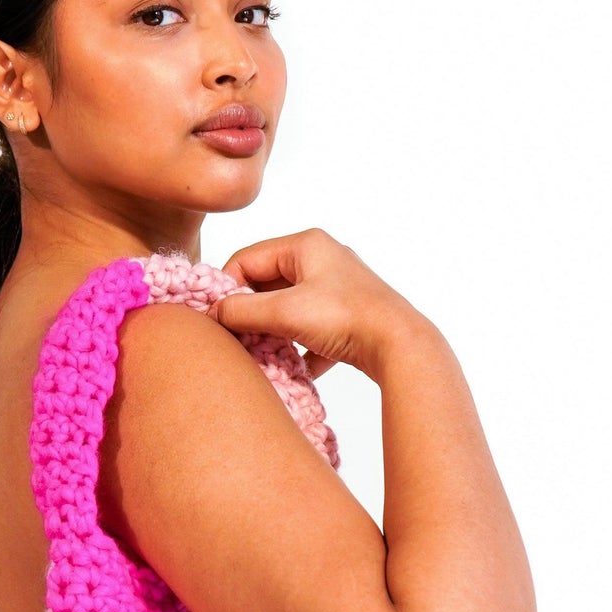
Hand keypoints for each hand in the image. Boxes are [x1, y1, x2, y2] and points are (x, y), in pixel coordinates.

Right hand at [216, 227, 428, 381]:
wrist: (400, 346)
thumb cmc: (347, 318)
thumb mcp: (285, 313)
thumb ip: (241, 311)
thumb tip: (212, 314)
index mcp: (306, 245)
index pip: (247, 259)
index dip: (226, 288)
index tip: (216, 318)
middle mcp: (322, 259)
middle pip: (266, 283)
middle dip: (249, 312)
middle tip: (236, 338)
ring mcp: (336, 287)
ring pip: (287, 307)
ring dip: (271, 331)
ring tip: (262, 352)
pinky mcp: (346, 315)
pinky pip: (309, 328)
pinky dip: (298, 346)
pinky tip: (294, 366)